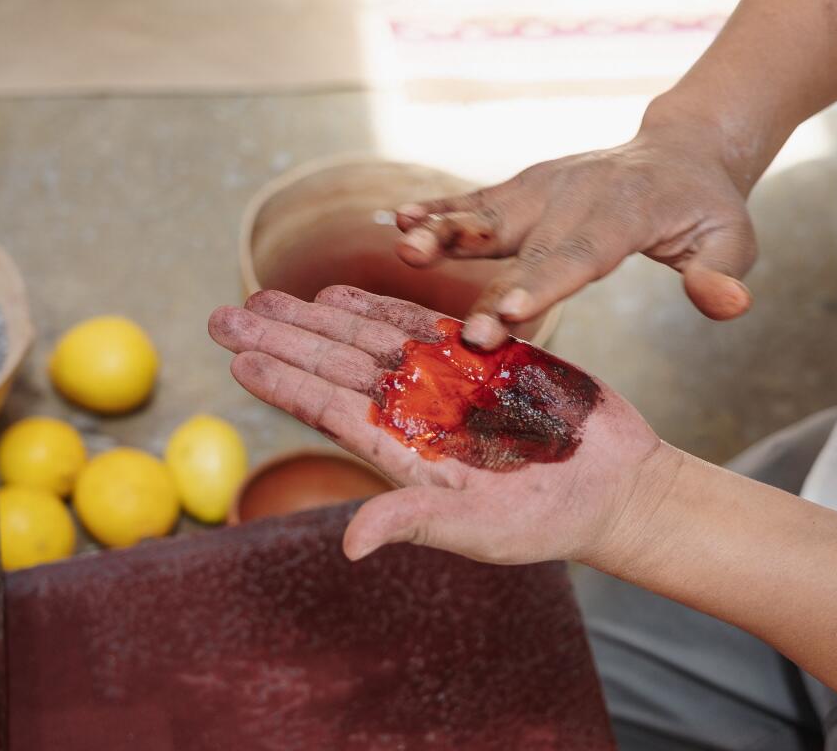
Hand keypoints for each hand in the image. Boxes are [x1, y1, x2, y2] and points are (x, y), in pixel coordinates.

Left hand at [209, 286, 672, 565]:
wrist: (613, 487)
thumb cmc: (547, 522)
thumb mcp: (478, 527)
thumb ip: (414, 520)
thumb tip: (349, 543)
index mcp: (403, 454)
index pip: (330, 412)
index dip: (283, 384)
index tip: (237, 359)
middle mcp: (414, 413)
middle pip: (333, 367)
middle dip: (281, 339)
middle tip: (223, 316)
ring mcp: (444, 380)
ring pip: (365, 339)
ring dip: (315, 317)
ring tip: (265, 298)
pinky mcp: (481, 354)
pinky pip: (418, 324)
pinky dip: (377, 304)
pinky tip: (337, 294)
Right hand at [392, 107, 757, 347]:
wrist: (678, 151)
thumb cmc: (704, 210)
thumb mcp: (732, 239)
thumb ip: (723, 271)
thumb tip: (726, 302)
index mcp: (626, 212)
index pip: (582, 253)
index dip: (545, 283)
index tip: (512, 314)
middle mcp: (576, 196)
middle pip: (526, 246)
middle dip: (490, 288)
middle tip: (463, 331)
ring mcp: (543, 187)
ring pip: (488, 214)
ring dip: (445, 232)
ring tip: (404, 248)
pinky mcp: (521, 188)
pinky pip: (474, 201)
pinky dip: (437, 209)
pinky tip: (397, 221)